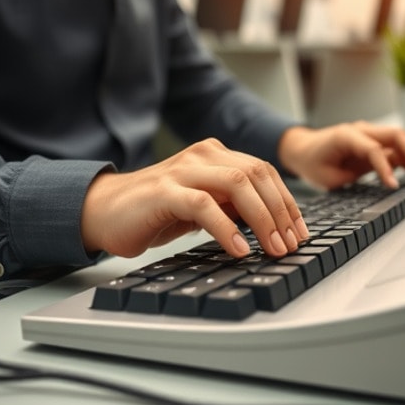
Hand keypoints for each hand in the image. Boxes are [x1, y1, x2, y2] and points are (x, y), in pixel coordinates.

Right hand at [80, 138, 308, 258]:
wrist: (103, 212)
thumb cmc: (155, 212)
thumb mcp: (203, 206)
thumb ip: (232, 205)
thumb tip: (272, 223)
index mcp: (214, 155)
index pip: (264, 172)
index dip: (287, 203)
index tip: (300, 233)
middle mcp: (202, 155)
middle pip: (257, 175)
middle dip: (281, 212)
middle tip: (291, 245)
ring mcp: (182, 170)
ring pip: (237, 184)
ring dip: (262, 219)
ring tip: (273, 249)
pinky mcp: (164, 191)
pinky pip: (204, 205)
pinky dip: (227, 229)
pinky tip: (239, 250)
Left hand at [277, 121, 404, 189]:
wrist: (304, 149)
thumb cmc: (313, 162)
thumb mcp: (326, 177)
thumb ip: (352, 177)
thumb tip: (383, 179)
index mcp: (346, 135)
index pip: (374, 149)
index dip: (386, 168)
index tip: (394, 186)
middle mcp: (362, 130)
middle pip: (397, 136)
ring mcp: (370, 134)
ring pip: (402, 140)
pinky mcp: (375, 142)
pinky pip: (397, 147)